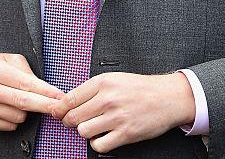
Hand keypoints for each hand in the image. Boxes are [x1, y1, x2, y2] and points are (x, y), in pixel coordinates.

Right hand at [0, 52, 64, 130]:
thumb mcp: (7, 59)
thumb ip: (27, 71)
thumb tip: (46, 90)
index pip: (27, 84)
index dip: (47, 93)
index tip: (61, 98)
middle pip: (24, 103)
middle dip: (46, 107)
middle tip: (60, 109)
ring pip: (19, 117)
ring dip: (24, 111)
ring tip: (15, 99)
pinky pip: (10, 126)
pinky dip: (13, 119)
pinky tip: (6, 108)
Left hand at [53, 72, 194, 152]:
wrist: (167, 97)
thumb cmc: (139, 88)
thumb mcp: (113, 78)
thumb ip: (91, 89)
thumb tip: (69, 100)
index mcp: (101, 83)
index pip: (69, 99)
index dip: (59, 109)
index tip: (57, 112)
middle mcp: (107, 100)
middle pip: (73, 117)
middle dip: (69, 121)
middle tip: (73, 121)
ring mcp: (117, 117)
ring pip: (83, 131)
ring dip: (84, 132)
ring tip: (91, 127)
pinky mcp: (127, 134)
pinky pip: (99, 145)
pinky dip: (97, 143)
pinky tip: (102, 137)